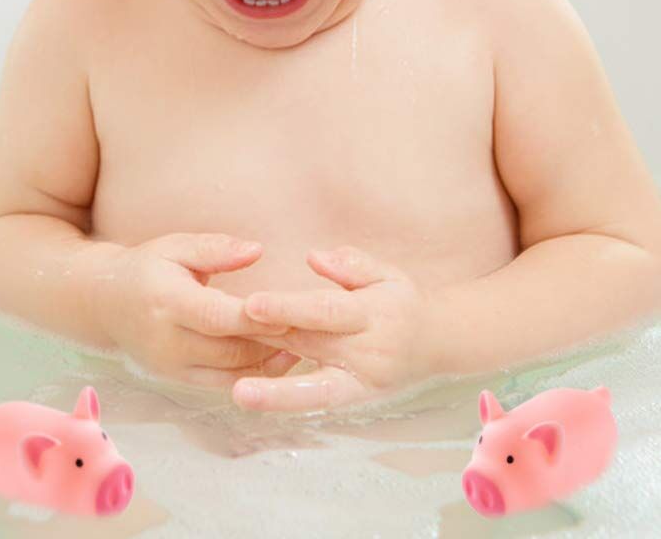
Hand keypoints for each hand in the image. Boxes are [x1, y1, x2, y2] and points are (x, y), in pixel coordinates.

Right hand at [93, 233, 303, 388]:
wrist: (103, 303)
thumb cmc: (146, 267)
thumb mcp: (175, 246)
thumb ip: (216, 249)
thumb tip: (258, 251)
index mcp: (167, 302)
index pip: (221, 317)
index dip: (259, 318)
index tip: (295, 310)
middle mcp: (167, 341)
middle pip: (231, 350)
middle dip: (274, 343)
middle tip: (315, 332)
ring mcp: (171, 366)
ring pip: (232, 373)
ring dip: (269, 363)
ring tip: (307, 346)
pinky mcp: (178, 380)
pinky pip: (223, 384)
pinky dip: (254, 375)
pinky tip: (279, 359)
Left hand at [231, 245, 433, 412]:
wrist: (436, 345)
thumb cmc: (402, 302)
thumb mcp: (387, 274)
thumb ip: (352, 264)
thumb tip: (313, 258)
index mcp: (373, 314)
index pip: (325, 310)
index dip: (288, 307)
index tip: (252, 303)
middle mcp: (367, 352)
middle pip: (310, 346)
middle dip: (267, 343)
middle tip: (224, 339)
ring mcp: (361, 382)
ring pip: (312, 385)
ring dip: (273, 389)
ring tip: (239, 392)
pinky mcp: (354, 399)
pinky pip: (317, 402)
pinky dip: (285, 400)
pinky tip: (252, 399)